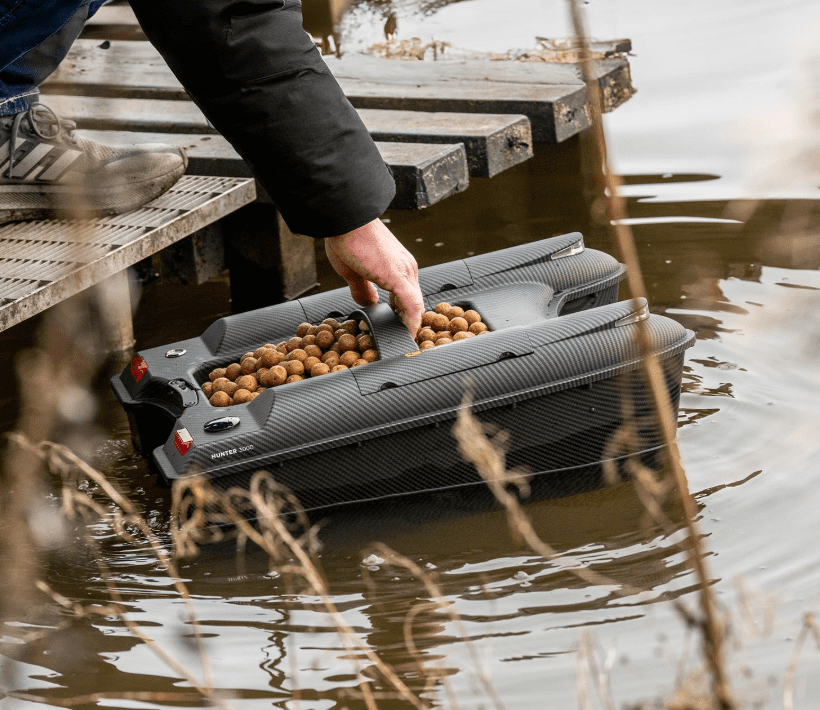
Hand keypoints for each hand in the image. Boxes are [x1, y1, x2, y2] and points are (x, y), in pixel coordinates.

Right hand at [325, 218, 423, 335]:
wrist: (345, 217)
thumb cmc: (347, 237)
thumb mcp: (353, 270)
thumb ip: (362, 289)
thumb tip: (368, 303)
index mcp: (397, 266)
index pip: (406, 296)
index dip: (403, 315)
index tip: (396, 330)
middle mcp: (406, 268)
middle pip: (413, 303)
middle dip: (407, 324)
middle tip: (401, 341)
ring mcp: (405, 272)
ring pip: (415, 305)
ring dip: (410, 326)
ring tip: (403, 342)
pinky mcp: (398, 276)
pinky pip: (412, 305)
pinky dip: (411, 321)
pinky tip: (406, 334)